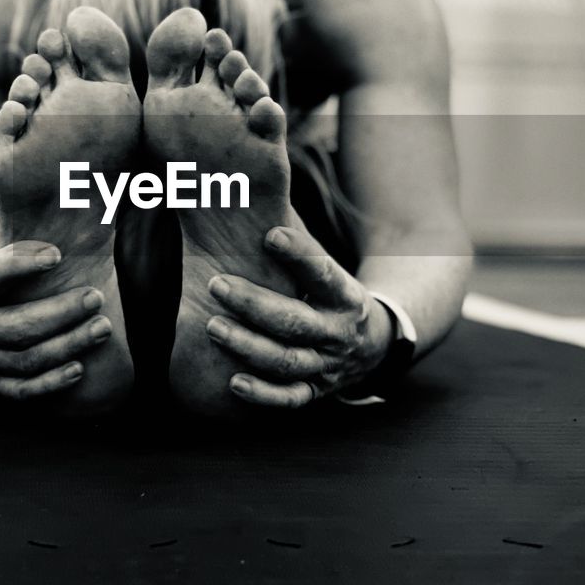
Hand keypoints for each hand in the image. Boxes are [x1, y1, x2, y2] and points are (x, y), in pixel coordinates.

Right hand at [0, 229, 110, 399]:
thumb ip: (9, 229)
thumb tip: (48, 185)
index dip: (19, 265)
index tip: (57, 254)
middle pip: (12, 326)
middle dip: (58, 313)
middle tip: (96, 297)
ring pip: (22, 361)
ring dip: (65, 346)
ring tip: (102, 327)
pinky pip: (19, 392)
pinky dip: (50, 384)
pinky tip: (79, 367)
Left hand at [205, 226, 392, 406]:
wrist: (371, 346)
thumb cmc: (329, 295)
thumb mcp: (325, 267)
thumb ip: (294, 242)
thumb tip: (258, 186)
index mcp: (345, 294)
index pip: (324, 272)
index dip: (300, 254)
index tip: (270, 234)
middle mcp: (338, 332)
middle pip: (296, 321)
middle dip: (255, 304)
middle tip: (216, 283)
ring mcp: (327, 365)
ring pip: (288, 360)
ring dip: (249, 346)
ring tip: (213, 327)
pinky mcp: (315, 391)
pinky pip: (289, 398)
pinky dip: (263, 394)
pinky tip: (233, 382)